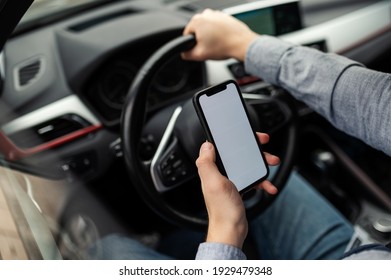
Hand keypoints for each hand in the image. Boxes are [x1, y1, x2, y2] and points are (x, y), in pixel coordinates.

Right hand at [182, 9, 258, 60]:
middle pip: (198, 30)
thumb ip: (187, 54)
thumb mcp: (200, 55)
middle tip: (209, 48)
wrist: (241, 44)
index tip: (198, 49)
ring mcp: (216, 14)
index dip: (191, 45)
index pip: (186, 34)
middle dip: (201, 39)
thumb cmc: (223, 47)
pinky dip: (219, 33)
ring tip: (217, 44)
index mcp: (196, 21)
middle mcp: (206, 14)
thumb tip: (184, 53)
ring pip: (208, 28)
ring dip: (210, 36)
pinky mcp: (225, 17)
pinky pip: (217, 26)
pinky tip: (223, 40)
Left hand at [196, 133, 278, 248]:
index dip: (235, 138)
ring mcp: (230, 180)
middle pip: (238, 154)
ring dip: (261, 164)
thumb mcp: (214, 183)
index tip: (247, 135)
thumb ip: (207, 163)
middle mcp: (220, 173)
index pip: (222, 147)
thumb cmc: (222, 210)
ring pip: (247, 165)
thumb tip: (205, 146)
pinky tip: (269, 185)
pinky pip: (252, 180)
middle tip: (264, 147)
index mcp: (213, 169)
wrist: (231, 230)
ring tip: (272, 163)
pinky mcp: (238, 188)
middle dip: (254, 150)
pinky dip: (262, 182)